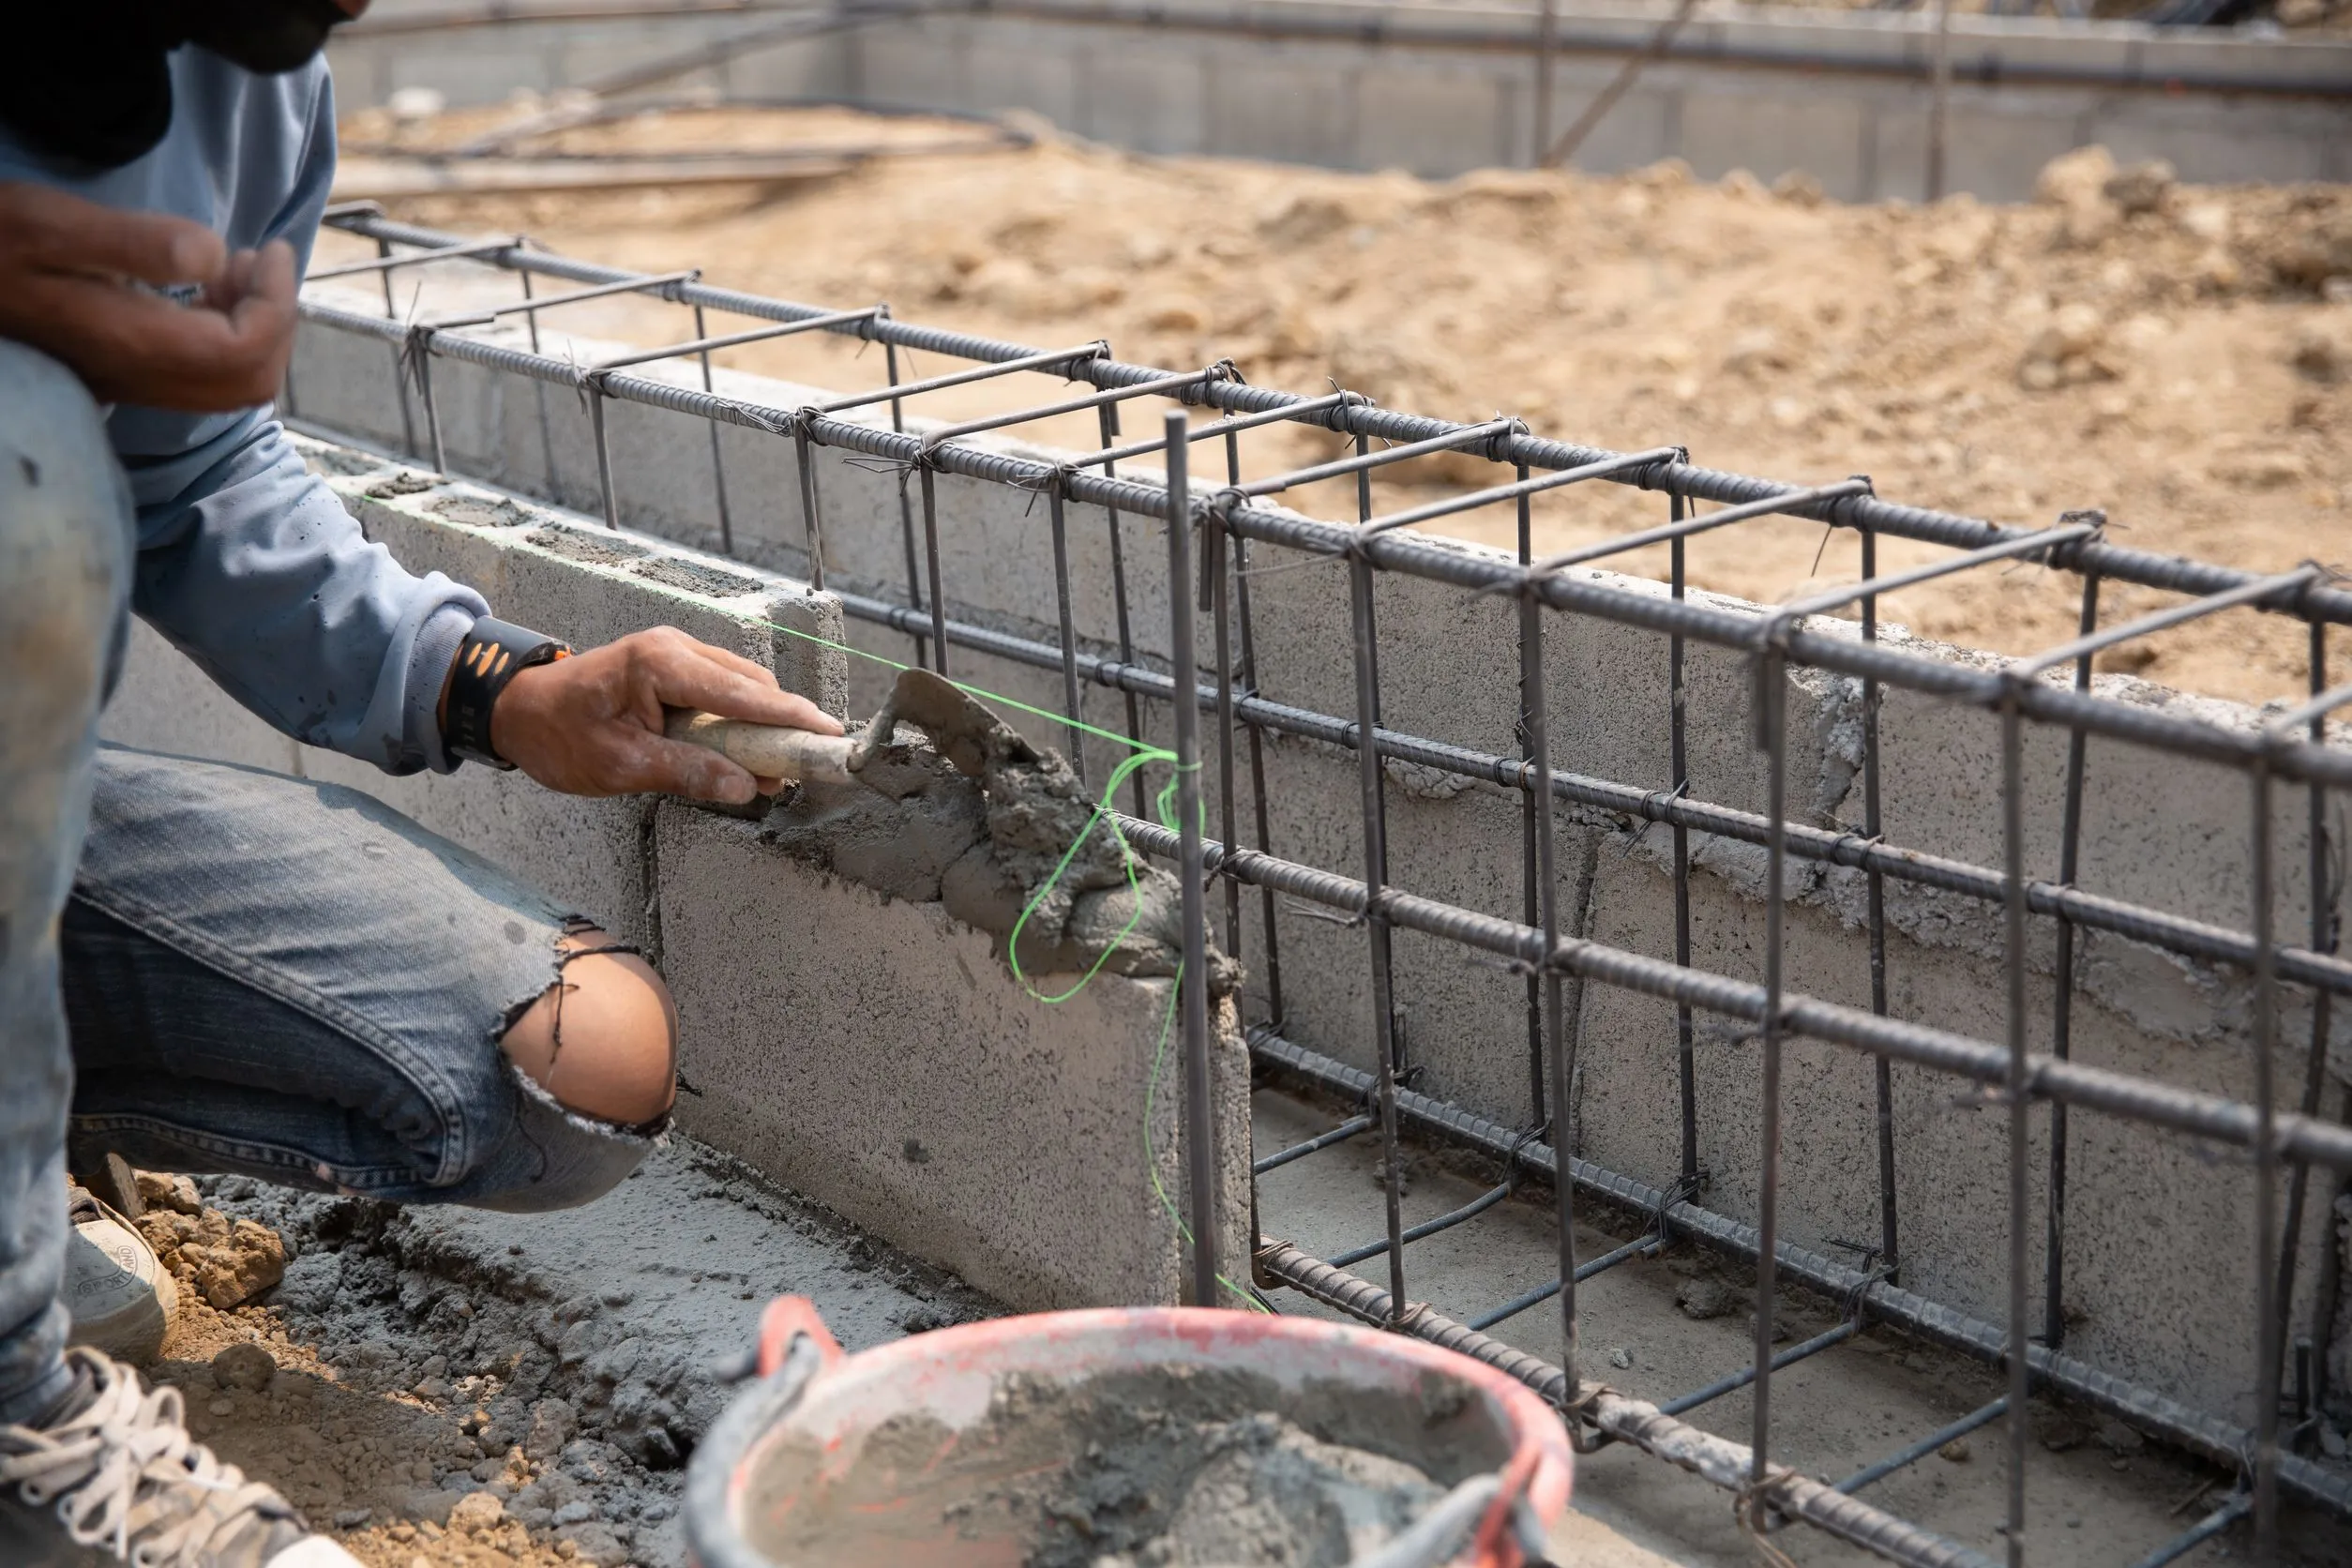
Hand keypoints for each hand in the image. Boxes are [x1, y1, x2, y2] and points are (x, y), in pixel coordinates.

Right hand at [0, 182, 296, 411]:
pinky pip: (200, 376)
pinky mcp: (121, 372)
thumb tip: (213, 257)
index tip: (269, 250)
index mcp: (132, 341)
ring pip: (229, 385)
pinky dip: (226, 337)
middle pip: (249, 381)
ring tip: (236, 269)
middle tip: (259, 261)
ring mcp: (130, 381)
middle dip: (274, 321)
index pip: (244, 350)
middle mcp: (138, 376)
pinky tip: (205, 288)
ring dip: (253, 330)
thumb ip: (138, 243)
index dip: (275, 304)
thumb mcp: (53, 223)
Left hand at [486, 627, 842, 803]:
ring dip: (761, 727)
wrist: (517, 709)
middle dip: (782, 725)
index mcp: (660, 664)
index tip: (828, 734)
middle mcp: (675, 648)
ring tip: (774, 769)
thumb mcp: (621, 764)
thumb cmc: (558, 734)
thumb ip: (687, 772)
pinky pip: (721, 693)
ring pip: (741, 689)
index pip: (742, 693)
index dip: (790, 716)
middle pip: (752, 686)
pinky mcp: (673, 668)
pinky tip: (743, 754)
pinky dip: (739, 721)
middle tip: (803, 767)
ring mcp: (675, 654)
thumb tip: (745, 787)